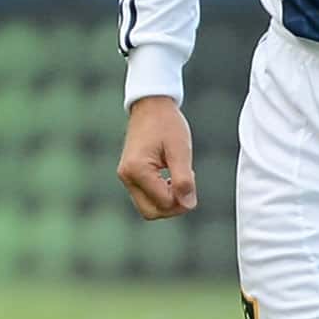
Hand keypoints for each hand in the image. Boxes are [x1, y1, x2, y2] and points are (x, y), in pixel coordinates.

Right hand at [118, 96, 196, 220]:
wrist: (150, 105)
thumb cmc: (167, 124)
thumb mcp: (180, 150)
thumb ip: (184, 180)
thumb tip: (188, 205)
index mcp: (137, 170)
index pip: (163, 202)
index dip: (183, 199)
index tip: (192, 178)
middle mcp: (127, 176)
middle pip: (151, 212)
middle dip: (173, 207)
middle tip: (188, 188)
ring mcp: (126, 176)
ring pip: (147, 207)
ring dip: (167, 201)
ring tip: (179, 179)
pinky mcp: (129, 175)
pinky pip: (145, 196)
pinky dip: (161, 194)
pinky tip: (171, 178)